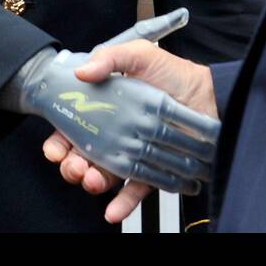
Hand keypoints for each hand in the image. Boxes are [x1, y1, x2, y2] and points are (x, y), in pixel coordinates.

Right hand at [43, 31, 218, 222]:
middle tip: (74, 166)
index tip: (55, 148)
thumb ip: (110, 58)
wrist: (210, 96)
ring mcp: (131, 154)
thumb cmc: (174, 73)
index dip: (58, 141)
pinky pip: (133, 191)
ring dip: (92, 183)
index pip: (71, 128)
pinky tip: (112, 211)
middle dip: (70, 166)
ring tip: (92, 180)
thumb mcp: (139, 54)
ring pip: (101, 176)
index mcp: (104, 108)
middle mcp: (114, 134)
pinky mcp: (151, 171)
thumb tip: (83, 71)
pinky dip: (122, 204)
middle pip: (81, 157)